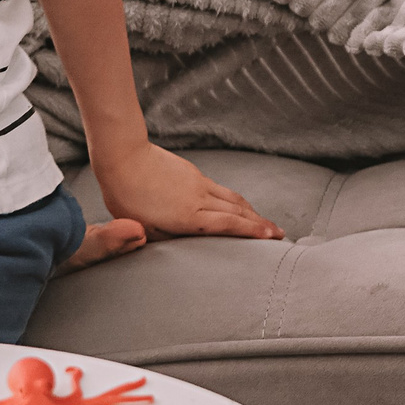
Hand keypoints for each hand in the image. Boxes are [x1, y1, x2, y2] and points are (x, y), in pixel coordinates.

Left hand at [93, 140, 281, 241]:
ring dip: (252, 211)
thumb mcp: (140, 226)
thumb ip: (161, 240)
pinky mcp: (194, 174)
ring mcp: (199, 183)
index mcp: (188, 216)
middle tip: (280, 233)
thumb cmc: (125, 195)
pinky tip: (235, 206)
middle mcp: (200, 198)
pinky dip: (235, 201)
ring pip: (233, 198)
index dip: (253, 231)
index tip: (272, 236)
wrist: (124, 155)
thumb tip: (175, 249)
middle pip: (238, 211)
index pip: (229, 225)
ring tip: (263, 221)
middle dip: (261, 223)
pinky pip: (221, 190)